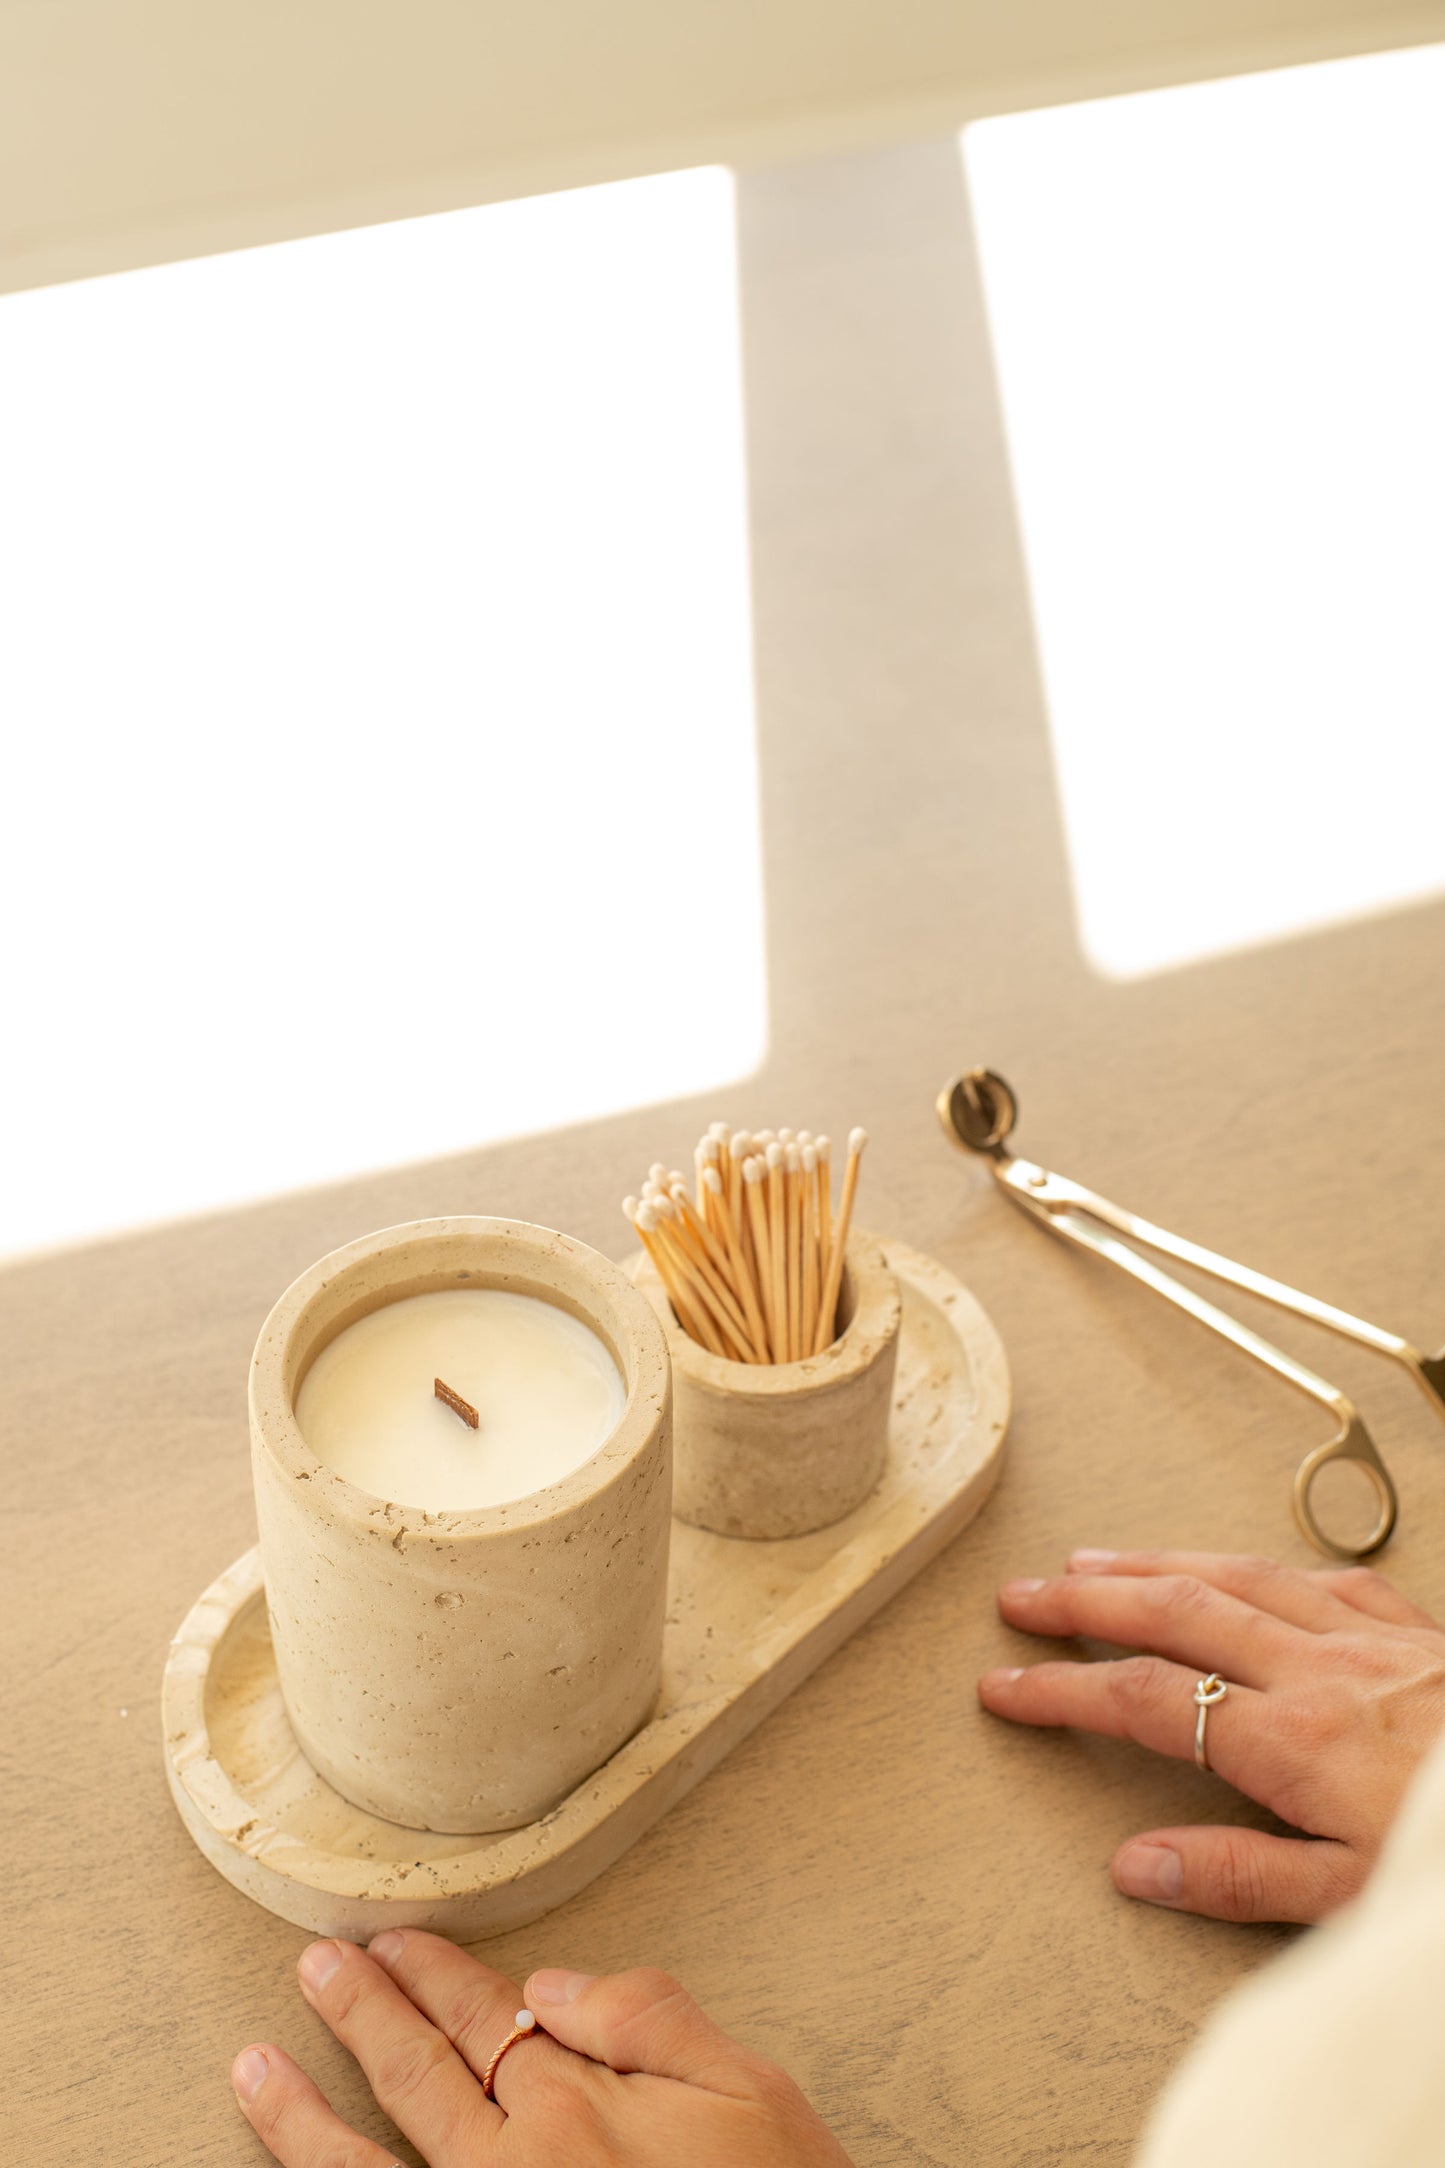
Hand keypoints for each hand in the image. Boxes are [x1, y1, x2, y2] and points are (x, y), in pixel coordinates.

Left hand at [231, 1930, 854, 2166]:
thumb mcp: (749, 2092)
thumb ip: (648, 2021)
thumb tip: (550, 1983)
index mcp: (575, 2113)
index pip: (483, 2021)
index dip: (434, 1977)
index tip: (392, 1943)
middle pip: (414, 2079)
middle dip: (361, 2016)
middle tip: (316, 1969)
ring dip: (303, 2120)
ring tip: (254, 2070)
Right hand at [979, 1548, 1444, 1924]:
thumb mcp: (1354, 1902)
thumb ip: (1239, 1878)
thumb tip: (1132, 1863)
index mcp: (1294, 1742)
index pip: (1145, 1700)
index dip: (1062, 1689)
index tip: (1003, 1686)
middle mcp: (1319, 1671)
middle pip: (1174, 1614)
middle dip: (1085, 1602)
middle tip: (1019, 1596)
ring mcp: (1368, 1640)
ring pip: (1235, 1577)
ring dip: (1153, 1564)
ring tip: (1092, 1560)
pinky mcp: (1414, 1629)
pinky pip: (1318, 1577)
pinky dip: (1257, 1564)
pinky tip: (1236, 1564)